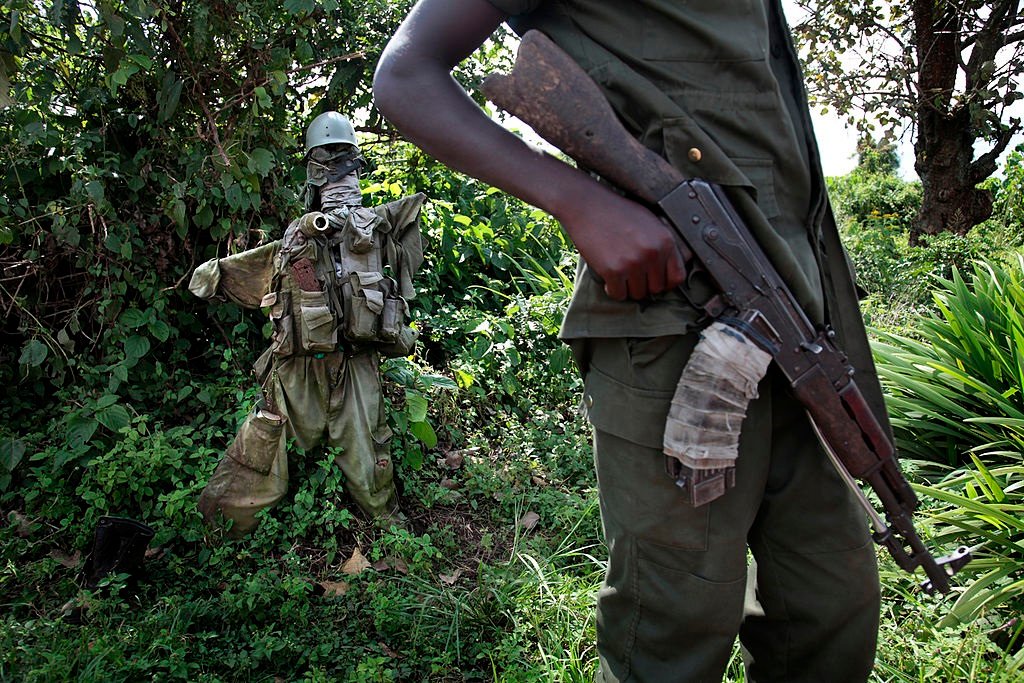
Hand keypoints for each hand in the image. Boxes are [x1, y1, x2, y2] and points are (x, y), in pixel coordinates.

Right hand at [558, 188, 687, 300]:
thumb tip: (672, 268)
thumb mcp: (650, 222)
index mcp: (665, 240)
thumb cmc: (617, 212)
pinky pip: (618, 295)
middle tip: (632, 273)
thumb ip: (662, 244)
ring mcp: (633, 263)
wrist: (587, 206)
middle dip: (644, 284)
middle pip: (656, 289)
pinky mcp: (613, 271)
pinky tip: (608, 277)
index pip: (677, 276)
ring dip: (627, 287)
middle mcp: (653, 253)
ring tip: (619, 271)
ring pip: (637, 294)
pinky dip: (612, 289)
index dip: (666, 282)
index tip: (654, 280)